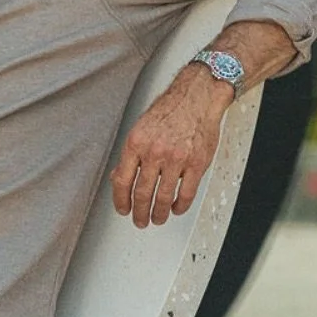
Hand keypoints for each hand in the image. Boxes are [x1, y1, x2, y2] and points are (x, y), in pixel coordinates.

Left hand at [110, 66, 232, 228]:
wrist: (196, 97)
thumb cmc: (170, 110)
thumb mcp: (141, 128)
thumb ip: (131, 154)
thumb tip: (119, 177)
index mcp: (136, 142)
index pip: (122, 180)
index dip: (120, 200)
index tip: (123, 209)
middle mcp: (155, 151)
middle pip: (142, 192)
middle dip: (139, 212)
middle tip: (140, 220)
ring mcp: (177, 159)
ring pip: (164, 197)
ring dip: (159, 213)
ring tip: (157, 218)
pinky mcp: (197, 163)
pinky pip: (186, 193)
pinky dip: (180, 206)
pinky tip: (176, 208)